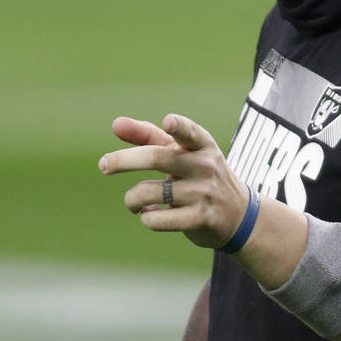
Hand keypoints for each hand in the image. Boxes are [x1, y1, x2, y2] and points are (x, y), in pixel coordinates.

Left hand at [99, 114, 249, 248]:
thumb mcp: (181, 152)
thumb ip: (148, 136)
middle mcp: (205, 166)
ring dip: (132, 199)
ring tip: (133, 202)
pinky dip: (146, 218)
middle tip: (103, 165)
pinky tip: (151, 215)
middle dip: (123, 160)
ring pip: (149, 192)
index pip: (190, 132)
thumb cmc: (199, 175)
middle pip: (157, 158)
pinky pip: (156, 219)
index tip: (168, 121)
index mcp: (201, 145)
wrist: (237, 214)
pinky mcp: (200, 219)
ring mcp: (203, 193)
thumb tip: (116, 124)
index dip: (178, 127)